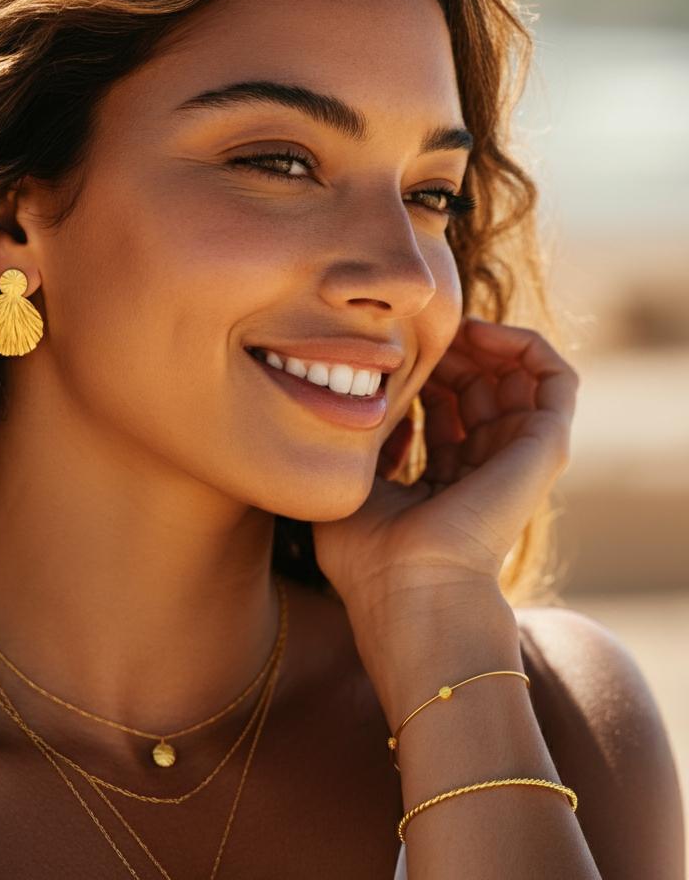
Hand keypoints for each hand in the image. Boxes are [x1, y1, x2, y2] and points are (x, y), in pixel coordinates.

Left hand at [311, 317, 578, 621]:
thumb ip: (367, 441)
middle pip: (479, 387)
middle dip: (449, 352)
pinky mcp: (544, 446)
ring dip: (485, 341)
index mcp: (446, 481)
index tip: (390, 351)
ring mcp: (518, 458)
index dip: (422, 372)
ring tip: (449, 325)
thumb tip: (376, 400)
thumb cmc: (368, 552)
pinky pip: (556, 378)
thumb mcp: (354, 482)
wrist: (408, 584)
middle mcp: (486, 469)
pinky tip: (482, 332)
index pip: (445, 410)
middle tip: (419, 331)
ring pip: (517, 377)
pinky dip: (526, 344)